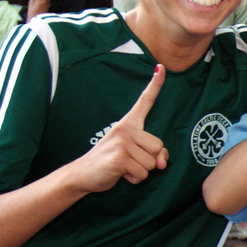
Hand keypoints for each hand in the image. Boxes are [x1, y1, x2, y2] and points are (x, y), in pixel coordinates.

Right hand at [74, 64, 168, 189]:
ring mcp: (121, 141)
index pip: (145, 101)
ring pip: (152, 163)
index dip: (155, 85)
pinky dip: (134, 179)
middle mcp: (125, 128)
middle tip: (130, 161)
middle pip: (159, 147)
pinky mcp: (119, 157)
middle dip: (149, 161)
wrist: (83, 174)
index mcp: (129, 124)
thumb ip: (154, 154)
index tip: (161, 67)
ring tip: (124, 167)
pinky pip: (142, 173)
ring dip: (141, 171)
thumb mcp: (135, 155)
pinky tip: (121, 174)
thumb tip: (163, 162)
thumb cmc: (112, 162)